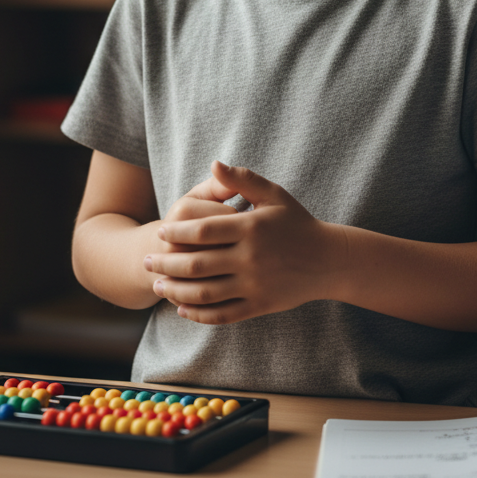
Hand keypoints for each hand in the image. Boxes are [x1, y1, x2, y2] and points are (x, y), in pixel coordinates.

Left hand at [144, 161, 343, 323]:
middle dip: (166, 263)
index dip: (176, 232)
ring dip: (176, 290)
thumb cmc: (297, 222)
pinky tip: (182, 307)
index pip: (202, 231)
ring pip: (204, 293)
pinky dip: (198, 314)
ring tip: (158, 284)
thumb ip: (242, 179)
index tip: (160, 231)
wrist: (328, 261)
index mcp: (251, 228)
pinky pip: (222, 314)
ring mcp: (254, 285)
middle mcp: (251, 259)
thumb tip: (213, 163)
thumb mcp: (273, 194)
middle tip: (148, 260)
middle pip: (197, 264)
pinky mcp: (259, 306)